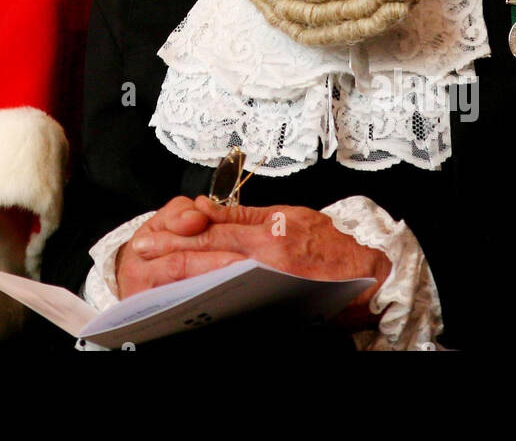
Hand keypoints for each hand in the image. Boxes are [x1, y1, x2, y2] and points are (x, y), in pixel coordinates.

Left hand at [119, 196, 390, 328]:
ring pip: (218, 273)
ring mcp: (272, 282)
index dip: (182, 231)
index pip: (217, 229)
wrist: (373, 280)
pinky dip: (210, 293)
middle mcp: (270, 257)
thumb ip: (250, 216)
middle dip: (172, 251)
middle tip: (142, 251)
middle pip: (211, 252)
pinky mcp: (277, 304)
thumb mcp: (292, 218)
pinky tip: (189, 292)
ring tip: (155, 270)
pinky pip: (235, 296)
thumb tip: (209, 210)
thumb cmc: (334, 247)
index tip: (155, 231)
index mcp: (273, 231)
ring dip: (183, 272)